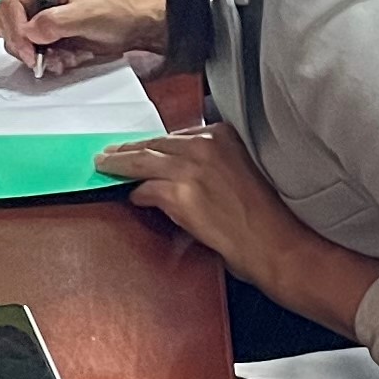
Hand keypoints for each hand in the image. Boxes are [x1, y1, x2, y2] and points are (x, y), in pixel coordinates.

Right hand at [0, 0, 165, 75]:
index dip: (16, 28)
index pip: (11, 3)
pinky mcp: (52, 32)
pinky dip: (51, 59)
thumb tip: (29, 33)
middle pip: (13, 24)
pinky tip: (70, 58)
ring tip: (65, 58)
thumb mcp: (85, 14)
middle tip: (40, 61)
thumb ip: (54, 22)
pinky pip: (38, 50)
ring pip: (24, 41)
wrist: (138, 24)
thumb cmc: (118, 8)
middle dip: (28, 46)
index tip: (28, 49)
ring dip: (42, 55)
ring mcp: (44, 14)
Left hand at [99, 125, 309, 281]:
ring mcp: (189, 169)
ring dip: (119, 164)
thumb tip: (180, 169)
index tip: (142, 146)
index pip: (177, 135)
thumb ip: (212, 162)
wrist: (273, 243)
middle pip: (155, 143)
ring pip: (141, 160)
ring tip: (105, 166)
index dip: (156, 144)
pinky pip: (145, 189)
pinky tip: (133, 197)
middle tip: (110, 153)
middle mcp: (205, 145)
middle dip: (130, 149)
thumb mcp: (241, 169)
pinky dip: (137, 194)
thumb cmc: (263, 215)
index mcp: (222, 135)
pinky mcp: (178, 194)